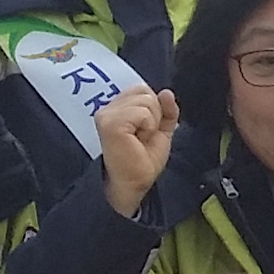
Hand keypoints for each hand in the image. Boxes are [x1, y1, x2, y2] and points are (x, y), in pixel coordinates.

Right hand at [93, 84, 180, 216]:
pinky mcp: (110, 123)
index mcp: (116, 108)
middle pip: (144, 91)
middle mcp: (107, 108)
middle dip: (154, 115)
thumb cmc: (142, 162)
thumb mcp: (161, 131)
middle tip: (142, 137)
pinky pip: (142, 112)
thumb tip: (166, 92)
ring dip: (151, 123)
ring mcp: (106, 114)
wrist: (134, 184)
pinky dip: (148, 127)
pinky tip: (138, 140)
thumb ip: (166, 110)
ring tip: (139, 140)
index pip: (141, 89)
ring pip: (146, 100)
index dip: (153, 109)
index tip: (146, 130)